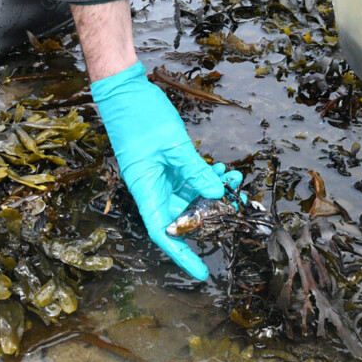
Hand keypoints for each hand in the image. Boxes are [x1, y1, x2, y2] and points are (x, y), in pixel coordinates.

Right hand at [91, 62, 241, 279]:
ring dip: (213, 190)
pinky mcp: (166, 163)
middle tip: (238, 204)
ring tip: (235, 178)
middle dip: (211, 214)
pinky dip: (206, 176)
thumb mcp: (173, 144)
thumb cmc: (140, 116)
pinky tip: (223, 169)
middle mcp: (152, 188)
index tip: (201, 272)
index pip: (164, 232)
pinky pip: (189, 178)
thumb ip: (196, 170)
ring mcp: (160, 176)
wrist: (124, 90)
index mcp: (146, 189)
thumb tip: (218, 194)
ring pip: (190, 195)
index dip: (182, 254)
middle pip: (182, 215)